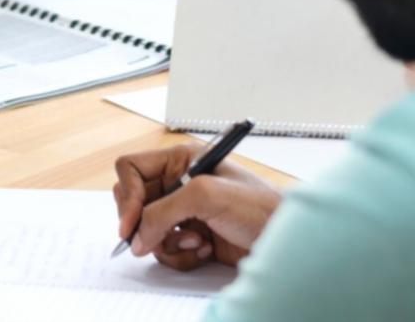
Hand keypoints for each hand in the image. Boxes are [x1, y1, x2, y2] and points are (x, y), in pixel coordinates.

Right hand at [113, 143, 280, 269]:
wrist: (286, 242)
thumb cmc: (260, 207)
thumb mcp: (206, 196)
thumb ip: (164, 210)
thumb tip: (137, 235)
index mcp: (180, 160)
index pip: (131, 169)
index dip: (127, 195)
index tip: (131, 222)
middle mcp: (178, 183)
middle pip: (134, 202)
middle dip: (144, 223)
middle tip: (153, 238)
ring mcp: (184, 211)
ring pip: (147, 230)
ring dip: (168, 242)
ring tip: (195, 240)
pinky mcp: (191, 236)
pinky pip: (165, 249)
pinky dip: (180, 255)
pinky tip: (204, 249)